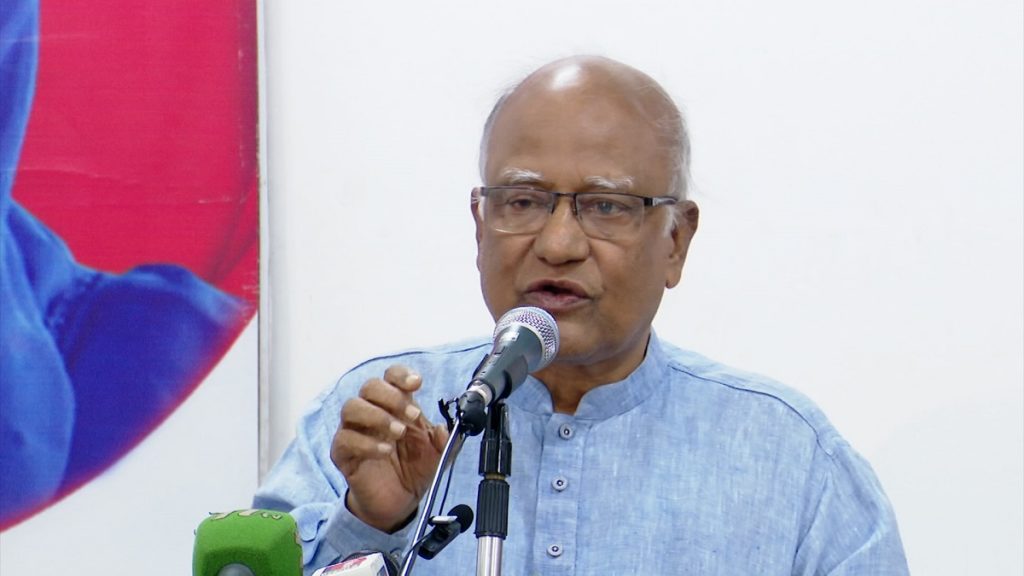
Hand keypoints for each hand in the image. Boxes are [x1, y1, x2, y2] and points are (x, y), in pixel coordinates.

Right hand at [331, 365, 448, 531]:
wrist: (398, 502)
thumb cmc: (414, 469)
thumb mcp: (437, 455)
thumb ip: (443, 442)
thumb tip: (441, 429)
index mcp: (396, 406)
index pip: (390, 377)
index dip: (401, 375)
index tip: (416, 383)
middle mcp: (372, 413)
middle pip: (370, 386)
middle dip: (392, 396)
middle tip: (412, 416)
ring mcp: (354, 431)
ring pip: (351, 407)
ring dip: (377, 416)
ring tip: (398, 432)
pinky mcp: (343, 453)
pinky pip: (344, 439)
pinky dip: (366, 443)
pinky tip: (385, 452)